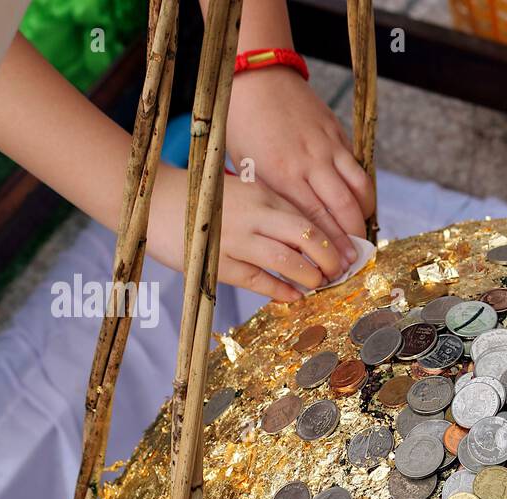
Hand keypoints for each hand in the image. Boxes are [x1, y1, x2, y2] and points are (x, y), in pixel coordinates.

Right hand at [146, 165, 342, 301]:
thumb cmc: (205, 199)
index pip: (309, 219)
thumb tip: (310, 236)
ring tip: (319, 284)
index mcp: (262, 195)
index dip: (333, 241)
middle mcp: (253, 215)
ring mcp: (236, 239)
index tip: (351, 254)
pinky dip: (281, 291)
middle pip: (305, 239)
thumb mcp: (243, 193)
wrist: (155, 200)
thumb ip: (272, 209)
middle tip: (339, 273)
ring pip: (286, 262)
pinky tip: (295, 297)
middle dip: (329, 259)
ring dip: (309, 277)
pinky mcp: (218, 262)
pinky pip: (258, 281)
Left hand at [225, 67, 374, 266]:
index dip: (330, 247)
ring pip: (359, 189)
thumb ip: (272, 197)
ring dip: (364, 215)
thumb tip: (289, 229)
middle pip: (343, 209)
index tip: (337, 266)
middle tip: (355, 258)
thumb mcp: (247, 167)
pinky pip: (358, 168)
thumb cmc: (243, 125)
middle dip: (352, 238)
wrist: (257, 78)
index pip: (315, 221)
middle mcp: (309, 163)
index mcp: (282, 175)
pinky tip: (361, 204)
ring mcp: (327, 147)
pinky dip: (364, 190)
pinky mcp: (338, 134)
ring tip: (362, 233)